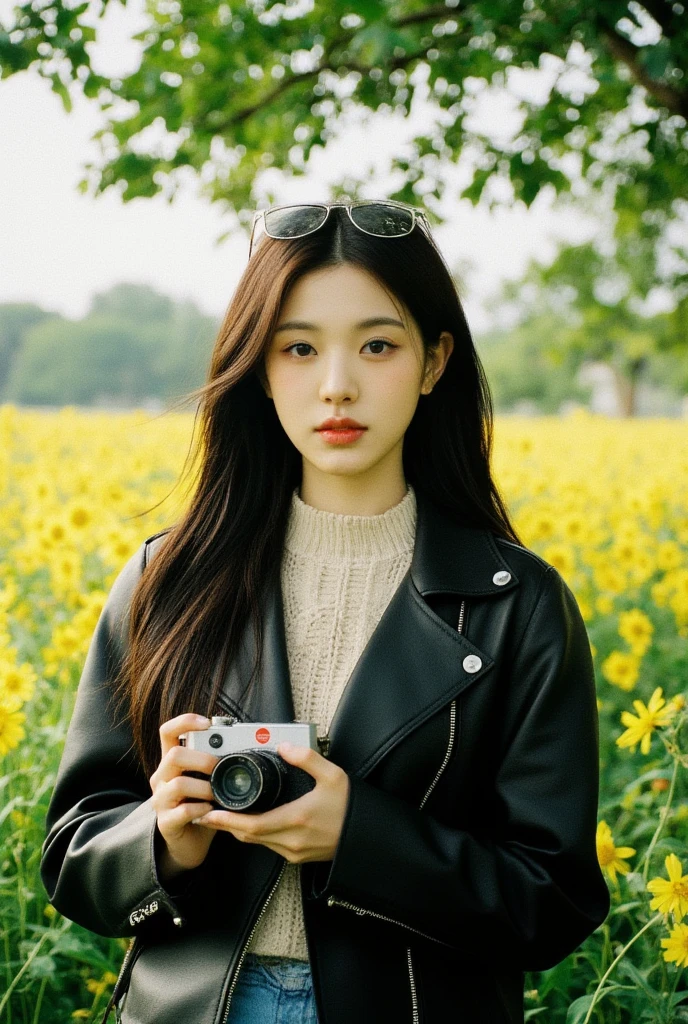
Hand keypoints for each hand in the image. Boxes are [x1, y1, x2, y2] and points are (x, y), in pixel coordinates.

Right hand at [149, 713, 220, 880]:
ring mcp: (161, 801)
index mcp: (171, 763)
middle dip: (202, 759)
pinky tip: (210, 810)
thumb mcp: (206, 780)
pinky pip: (183, 811)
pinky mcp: (166, 823)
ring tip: (217, 794)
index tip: (206, 723)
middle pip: (174, 755)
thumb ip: (215, 762)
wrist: (189, 844)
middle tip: (219, 767)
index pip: (167, 732)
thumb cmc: (201, 806)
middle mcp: (162, 778)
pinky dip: (201, 809)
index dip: (184, 722)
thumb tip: (249, 743)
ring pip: (178, 784)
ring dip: (205, 788)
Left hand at [190, 743, 349, 863]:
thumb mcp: (332, 775)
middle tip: (208, 812)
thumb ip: (307, 758)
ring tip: (225, 815)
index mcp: (296, 819)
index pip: (251, 825)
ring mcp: (295, 852)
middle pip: (249, 836)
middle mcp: (292, 840)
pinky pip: (270, 846)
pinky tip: (252, 823)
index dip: (226, 821)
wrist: (367, 835)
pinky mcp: (298, 856)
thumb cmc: (351, 807)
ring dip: (240, 830)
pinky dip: (256, 834)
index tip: (209, 812)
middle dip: (226, 825)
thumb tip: (285, 746)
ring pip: (258, 842)